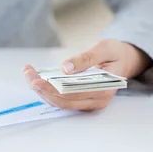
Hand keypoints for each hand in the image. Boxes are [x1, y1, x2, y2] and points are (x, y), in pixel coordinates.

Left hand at [23, 39, 151, 110]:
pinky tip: (35, 77)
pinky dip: (46, 90)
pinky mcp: (82, 101)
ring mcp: (89, 103)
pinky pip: (61, 99)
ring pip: (59, 102)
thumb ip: (86, 58)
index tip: (34, 79)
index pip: (72, 94)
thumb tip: (65, 68)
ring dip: (41, 90)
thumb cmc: (115, 53)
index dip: (51, 88)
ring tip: (28, 73)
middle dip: (41, 88)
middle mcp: (96, 101)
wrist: (125, 60)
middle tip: (27, 74)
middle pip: (62, 101)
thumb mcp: (104, 48)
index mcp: (104, 89)